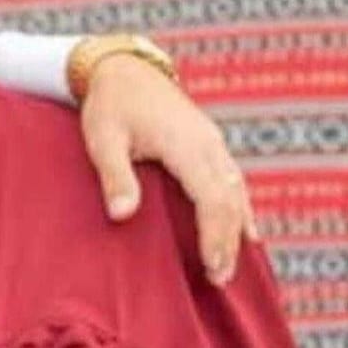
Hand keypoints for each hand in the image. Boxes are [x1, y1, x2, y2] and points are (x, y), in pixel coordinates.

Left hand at [80, 53, 257, 284]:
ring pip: (236, 191)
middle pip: (229, 200)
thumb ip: (115, 176)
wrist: (124, 68)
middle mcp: (208, 144)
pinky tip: (244, 231)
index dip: (215, 236)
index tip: (212, 268)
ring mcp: (213, 142)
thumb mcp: (103, 138)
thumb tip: (122, 215)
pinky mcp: (210, 142)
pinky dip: (239, 208)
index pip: (210, 198)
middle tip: (219, 279)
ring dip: (235, 229)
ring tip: (228, 265)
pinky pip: (233, 180)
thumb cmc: (110, 104)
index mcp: (185, 144)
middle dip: (228, 242)